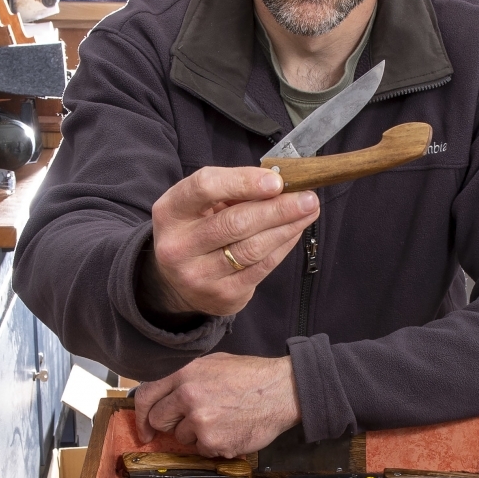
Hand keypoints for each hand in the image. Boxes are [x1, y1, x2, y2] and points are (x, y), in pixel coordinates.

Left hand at [136, 354, 301, 457]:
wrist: (282, 391)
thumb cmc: (250, 376)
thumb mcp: (212, 363)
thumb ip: (184, 377)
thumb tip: (162, 394)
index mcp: (184, 373)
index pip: (146, 396)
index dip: (140, 415)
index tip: (144, 428)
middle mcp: (187, 397)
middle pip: (159, 421)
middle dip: (172, 424)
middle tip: (193, 420)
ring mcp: (200, 422)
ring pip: (182, 438)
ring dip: (196, 435)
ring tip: (221, 420)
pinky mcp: (213, 443)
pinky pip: (203, 450)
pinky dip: (214, 445)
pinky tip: (231, 429)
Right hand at [142, 166, 319, 316]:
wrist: (177, 282)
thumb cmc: (197, 229)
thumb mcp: (200, 205)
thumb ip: (232, 190)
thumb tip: (280, 184)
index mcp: (170, 212)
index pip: (204, 188)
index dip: (243, 181)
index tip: (276, 181)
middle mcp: (178, 246)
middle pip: (235, 222)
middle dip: (278, 208)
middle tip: (308, 197)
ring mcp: (199, 275)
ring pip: (252, 248)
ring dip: (287, 227)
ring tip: (309, 211)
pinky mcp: (222, 296)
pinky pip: (261, 268)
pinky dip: (283, 246)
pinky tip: (294, 231)